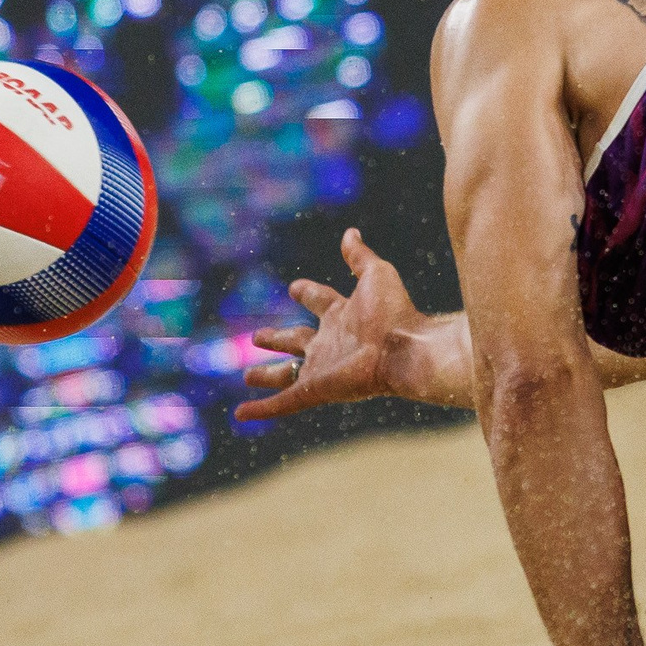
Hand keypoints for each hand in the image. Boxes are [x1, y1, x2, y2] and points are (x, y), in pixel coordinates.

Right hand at [237, 229, 426, 420]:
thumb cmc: (394, 311)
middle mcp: (331, 342)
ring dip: (267, 376)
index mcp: (343, 314)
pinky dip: (261, 408)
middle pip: (298, 340)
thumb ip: (359, 256)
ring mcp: (322, 368)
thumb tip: (351, 232)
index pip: (320, 301)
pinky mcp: (316, 389)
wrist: (404, 349)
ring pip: (287, 374)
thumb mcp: (376, 274)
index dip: (307, 293)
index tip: (295, 288)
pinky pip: (283, 402)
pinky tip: (241, 413)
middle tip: (257, 336)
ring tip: (247, 376)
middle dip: (278, 338)